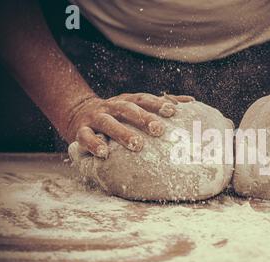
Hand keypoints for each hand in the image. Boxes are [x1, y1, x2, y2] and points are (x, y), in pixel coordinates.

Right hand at [66, 92, 194, 158]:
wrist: (78, 114)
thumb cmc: (118, 114)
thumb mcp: (136, 106)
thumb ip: (161, 104)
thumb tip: (191, 101)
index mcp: (128, 100)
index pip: (144, 99)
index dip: (157, 103)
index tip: (173, 111)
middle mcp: (112, 106)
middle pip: (128, 109)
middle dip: (143, 118)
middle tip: (159, 130)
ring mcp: (96, 118)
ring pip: (108, 123)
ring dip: (122, 133)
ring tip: (137, 145)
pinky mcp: (80, 130)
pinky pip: (86, 136)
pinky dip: (94, 144)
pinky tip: (104, 153)